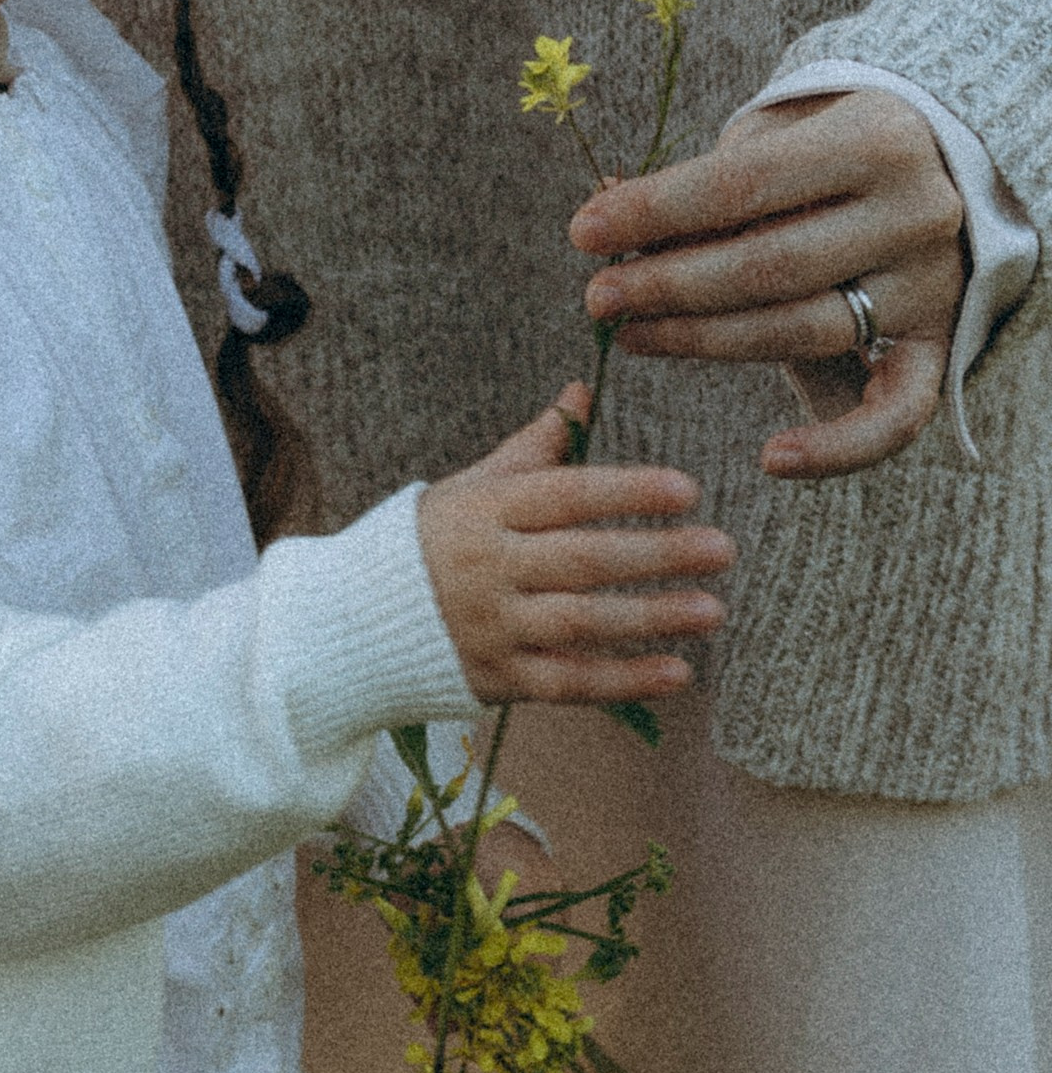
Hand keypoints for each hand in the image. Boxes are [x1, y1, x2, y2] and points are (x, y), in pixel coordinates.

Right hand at [418, 385, 734, 705]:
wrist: (351, 622)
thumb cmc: (428, 543)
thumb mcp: (471, 487)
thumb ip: (534, 449)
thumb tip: (583, 391)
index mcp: (483, 512)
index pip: (563, 495)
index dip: (625, 491)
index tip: (686, 489)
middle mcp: (486, 568)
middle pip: (581, 560)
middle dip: (656, 555)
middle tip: (722, 549)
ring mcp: (491, 627)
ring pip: (580, 622)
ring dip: (650, 617)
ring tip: (713, 609)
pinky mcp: (495, 678)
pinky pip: (566, 681)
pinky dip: (622, 680)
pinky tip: (677, 672)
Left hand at [569, 91, 965, 479]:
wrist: (939, 170)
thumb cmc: (824, 154)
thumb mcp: (772, 140)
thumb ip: (701, 182)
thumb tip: (605, 211)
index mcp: (876, 141)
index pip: (742, 184)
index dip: (655, 212)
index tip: (583, 232)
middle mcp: (916, 214)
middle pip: (769, 266)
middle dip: (668, 286)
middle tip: (598, 299)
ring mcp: (932, 285)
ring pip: (804, 332)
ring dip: (704, 343)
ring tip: (633, 337)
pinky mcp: (940, 345)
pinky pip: (898, 415)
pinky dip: (840, 447)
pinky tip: (772, 460)